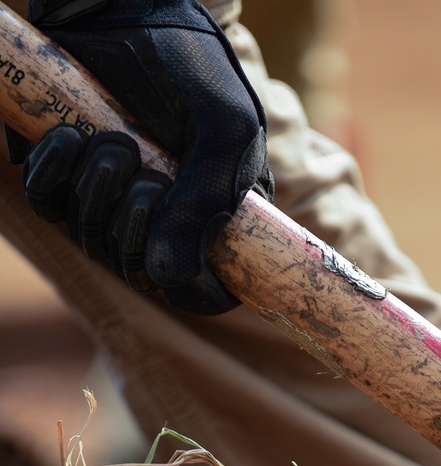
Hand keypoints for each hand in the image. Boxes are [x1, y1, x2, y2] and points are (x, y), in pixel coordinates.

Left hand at [8, 0, 272, 313]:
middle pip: (137, 270)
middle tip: (146, 174)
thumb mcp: (225, 130)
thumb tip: (165, 278)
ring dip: (97, 193)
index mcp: (212, 217)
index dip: (194, 291)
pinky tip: (69, 137)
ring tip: (113, 140)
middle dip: (135, 225)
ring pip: (89, 238)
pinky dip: (53, 175)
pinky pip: (45, 202)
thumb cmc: (190, 61)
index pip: (204, 291)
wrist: (129, 1)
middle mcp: (159, 216)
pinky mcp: (60, 170)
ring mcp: (107, 197)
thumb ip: (204, 206)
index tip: (185, 266)